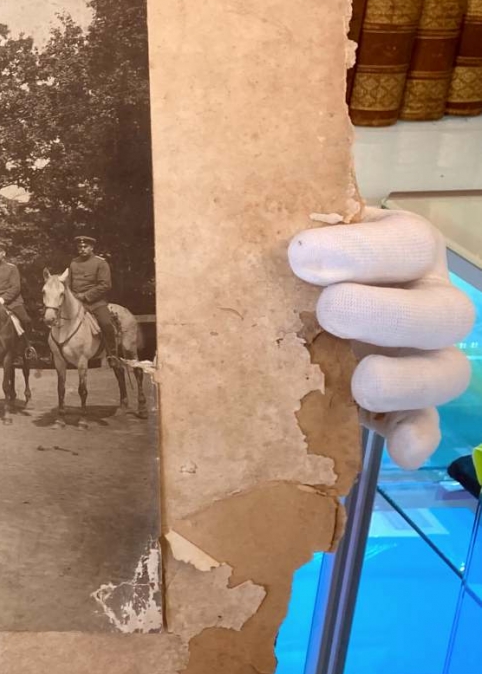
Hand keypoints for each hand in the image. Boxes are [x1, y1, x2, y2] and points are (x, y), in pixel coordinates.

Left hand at [288, 208, 473, 469]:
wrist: (290, 301)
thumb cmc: (295, 263)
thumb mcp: (298, 239)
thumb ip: (289, 233)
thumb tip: (226, 222)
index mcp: (404, 250)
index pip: (409, 244)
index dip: (362, 251)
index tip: (298, 256)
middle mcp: (425, 300)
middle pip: (445, 311)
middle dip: (385, 313)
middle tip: (327, 311)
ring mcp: (422, 355)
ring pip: (447, 370)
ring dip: (407, 379)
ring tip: (360, 382)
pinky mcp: (408, 404)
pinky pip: (427, 422)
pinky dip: (416, 436)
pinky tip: (401, 451)